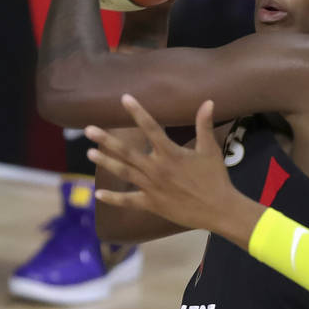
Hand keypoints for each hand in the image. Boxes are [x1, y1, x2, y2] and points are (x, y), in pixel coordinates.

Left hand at [87, 95, 259, 239]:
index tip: (124, 98)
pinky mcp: (151, 204)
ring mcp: (152, 187)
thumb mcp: (210, 150)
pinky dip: (113, 198)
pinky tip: (99, 193)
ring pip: (124, 172)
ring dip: (106, 162)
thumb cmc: (215, 178)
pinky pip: (128, 201)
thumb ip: (204, 125)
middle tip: (89, 130)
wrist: (219, 209)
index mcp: (170, 153)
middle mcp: (157, 169)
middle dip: (106, 140)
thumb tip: (208, 101)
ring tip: (89, 154)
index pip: (151, 127)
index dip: (137, 112)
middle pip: (127, 152)